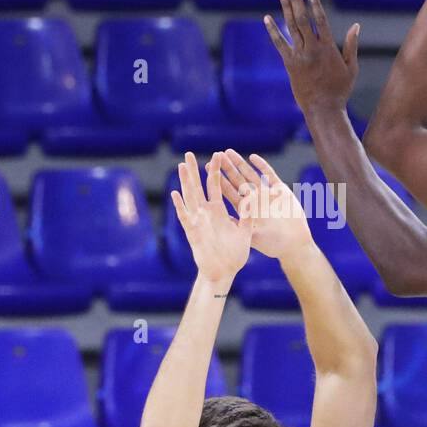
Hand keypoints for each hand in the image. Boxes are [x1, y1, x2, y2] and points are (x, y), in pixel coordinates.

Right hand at [170, 151, 251, 288]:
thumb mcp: (245, 232)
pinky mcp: (193, 232)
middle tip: (189, 154)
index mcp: (220, 211)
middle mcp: (207, 213)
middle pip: (199, 187)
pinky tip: (174, 194)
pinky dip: (180, 206)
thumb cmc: (235, 254)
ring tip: (181, 166)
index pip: (216, 185)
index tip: (216, 154)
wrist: (224, 273)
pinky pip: (185, 217)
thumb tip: (252, 198)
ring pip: (190, 197)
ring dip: (185, 182)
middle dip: (194, 170)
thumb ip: (247, 216)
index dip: (215, 170)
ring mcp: (198, 221)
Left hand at [216, 149, 313, 261]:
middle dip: (227, 168)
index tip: (208, 169)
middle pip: (237, 180)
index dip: (219, 180)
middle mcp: (254, 200)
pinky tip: (252, 156)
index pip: (228, 192)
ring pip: (250, 174)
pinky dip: (261, 166)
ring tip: (229, 152)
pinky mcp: (280, 190)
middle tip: (216, 155)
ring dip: (240, 163)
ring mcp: (266, 194)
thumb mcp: (251, 236)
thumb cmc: (273, 244)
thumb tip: (218, 217)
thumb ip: (238, 225)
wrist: (294, 244)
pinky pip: (269, 174)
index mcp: (245, 210)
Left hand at [264, 0, 358, 115]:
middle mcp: (312, 49)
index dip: (315, 4)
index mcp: (329, 48)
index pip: (321, 20)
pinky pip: (279, 44)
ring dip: (286, 8)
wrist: (323, 109)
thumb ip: (352, 45)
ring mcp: (299, 56)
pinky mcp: (289, 64)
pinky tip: (267, 18)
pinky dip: (273, 31)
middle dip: (296, 0)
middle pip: (302, 19)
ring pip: (291, 27)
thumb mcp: (352, 67)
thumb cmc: (340, 90)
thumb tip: (356, 26)